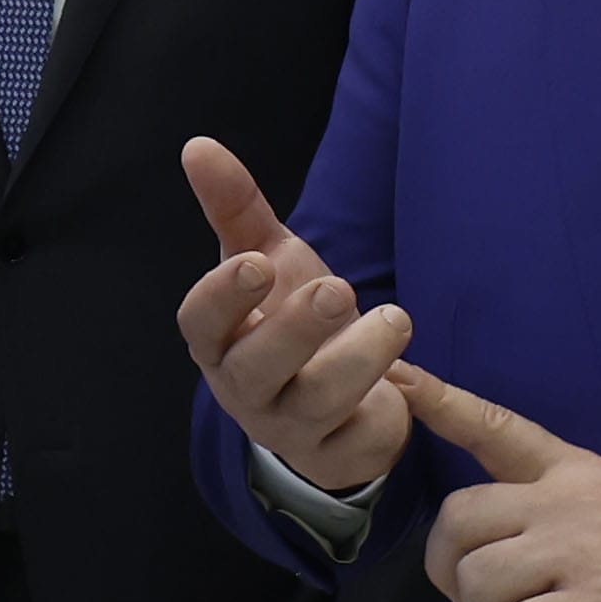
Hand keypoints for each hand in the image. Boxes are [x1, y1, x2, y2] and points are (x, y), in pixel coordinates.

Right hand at [175, 136, 412, 497]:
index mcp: (220, 340)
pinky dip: (379, 412)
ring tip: (395, 318)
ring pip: (315, 403)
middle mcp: (245, 389)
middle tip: (337, 287)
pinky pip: (354, 443)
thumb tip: (197, 145)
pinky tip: (403, 382)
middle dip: (294, 329)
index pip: (200, 323)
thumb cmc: (289, 321)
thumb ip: (235, 207)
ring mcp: (289, 428)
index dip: (222, 297)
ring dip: (356, 360)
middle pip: (255, 368)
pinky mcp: (335, 457)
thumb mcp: (268, 258)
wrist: (334, 400)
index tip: (255, 263)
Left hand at [402, 369, 600, 601]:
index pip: (498, 429)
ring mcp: (582, 555)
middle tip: (475, 600)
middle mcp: (572, 503)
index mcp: (579, 473)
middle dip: (447, 567)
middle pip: (460, 518)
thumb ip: (563, 510)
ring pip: (478, 579)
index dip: (442, 402)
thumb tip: (505, 540)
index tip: (398, 376)